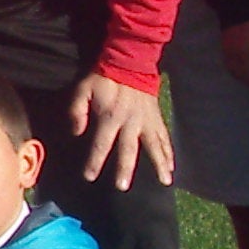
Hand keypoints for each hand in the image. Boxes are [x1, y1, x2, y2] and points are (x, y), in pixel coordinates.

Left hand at [70, 74, 173, 188]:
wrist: (130, 61)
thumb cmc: (103, 78)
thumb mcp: (82, 90)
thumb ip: (77, 112)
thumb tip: (76, 133)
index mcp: (110, 117)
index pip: (100, 144)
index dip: (94, 161)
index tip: (89, 177)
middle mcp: (130, 122)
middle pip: (128, 150)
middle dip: (125, 169)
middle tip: (122, 186)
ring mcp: (146, 121)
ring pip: (154, 146)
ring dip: (160, 164)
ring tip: (166, 182)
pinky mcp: (156, 118)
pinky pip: (165, 137)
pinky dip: (169, 152)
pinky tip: (172, 166)